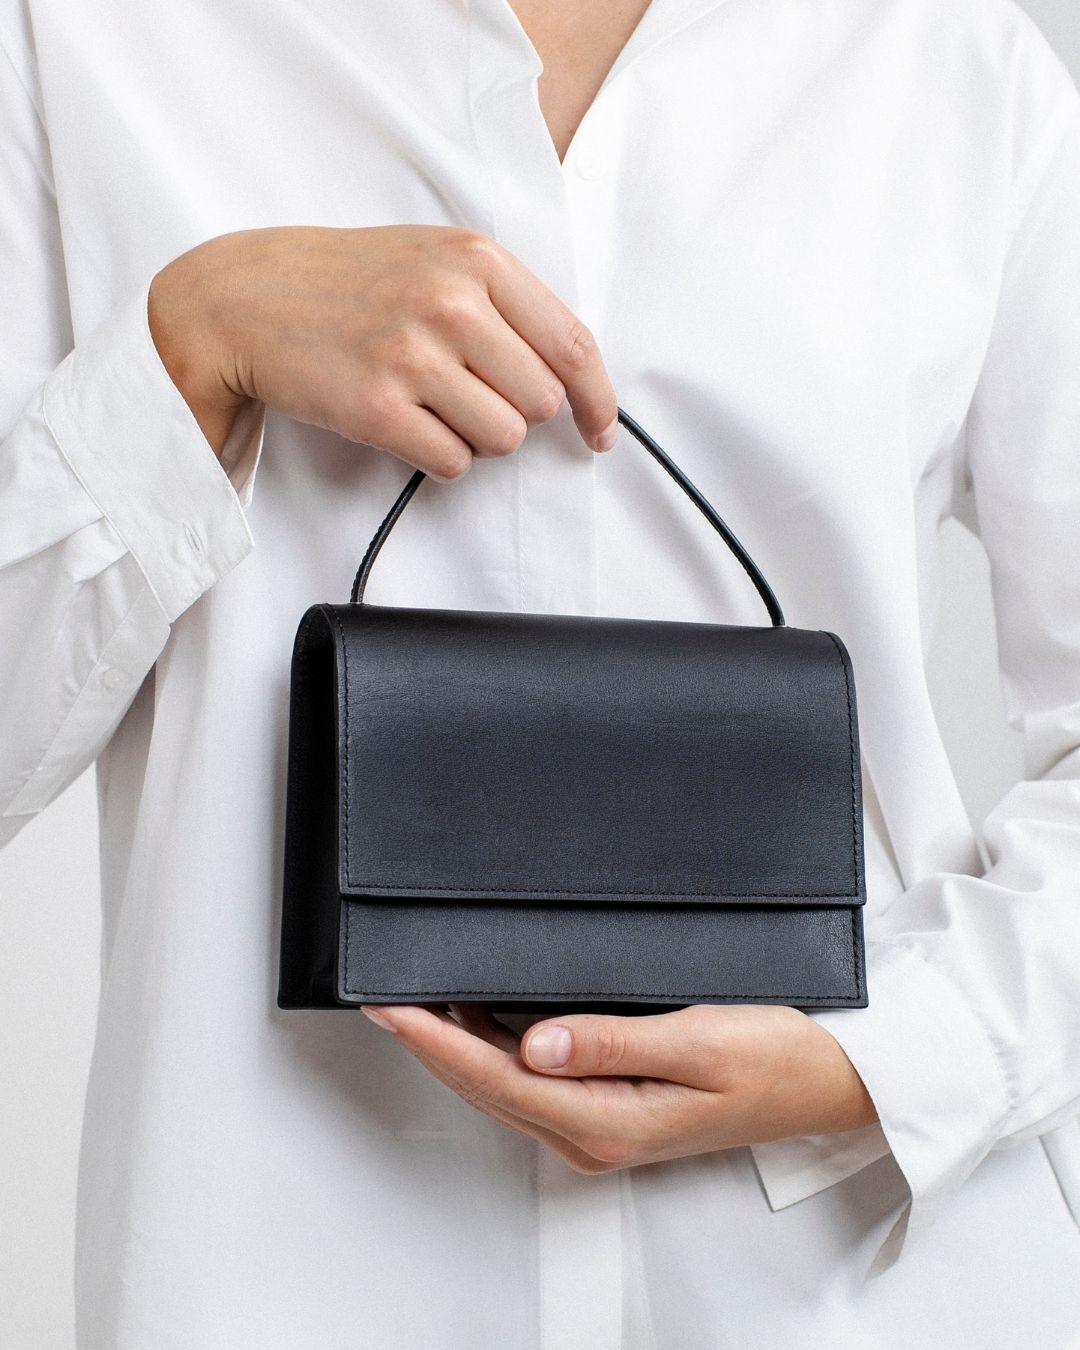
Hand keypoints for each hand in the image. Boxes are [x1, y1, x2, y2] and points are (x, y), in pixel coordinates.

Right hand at [148, 224, 617, 469]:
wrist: (248, 299)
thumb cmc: (348, 281)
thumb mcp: (433, 258)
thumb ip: (503, 302)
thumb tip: (571, 373)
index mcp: (475, 261)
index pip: (572, 345)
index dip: (598, 399)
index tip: (601, 431)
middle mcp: (451, 304)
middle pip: (541, 401)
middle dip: (516, 411)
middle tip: (470, 395)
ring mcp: (413, 357)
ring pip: (503, 439)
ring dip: (477, 437)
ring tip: (433, 406)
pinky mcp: (378, 408)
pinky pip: (452, 464)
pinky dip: (439, 457)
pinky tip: (408, 425)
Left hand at [361, 1002, 877, 1172]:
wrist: (826, 1082)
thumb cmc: (775, 1059)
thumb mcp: (697, 1040)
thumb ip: (611, 1042)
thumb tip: (532, 1043)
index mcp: (609, 1122)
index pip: (497, 1077)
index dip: (434, 1040)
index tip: (390, 1006)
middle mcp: (594, 1135)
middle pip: (488, 1086)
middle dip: (429, 1043)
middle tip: (381, 996)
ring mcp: (601, 1128)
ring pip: (505, 1085)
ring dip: (457, 1046)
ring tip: (415, 1000)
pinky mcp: (613, 1111)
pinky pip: (534, 1082)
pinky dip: (494, 1050)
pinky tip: (479, 1018)